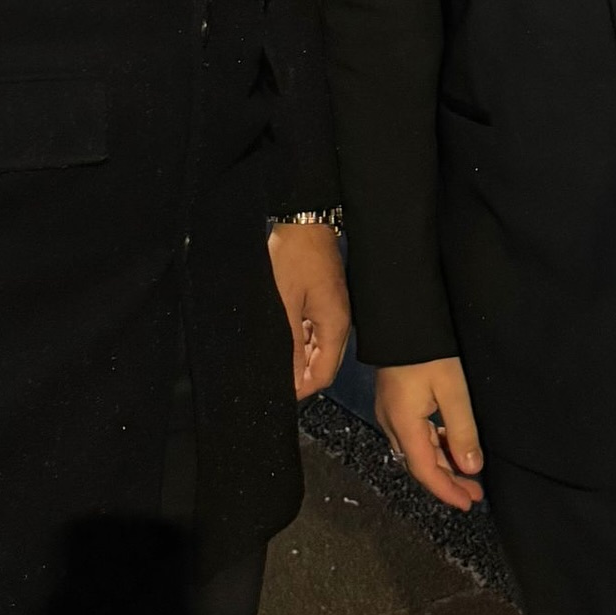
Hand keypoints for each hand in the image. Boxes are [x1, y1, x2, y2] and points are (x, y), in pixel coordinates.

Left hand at [266, 222, 350, 397]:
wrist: (305, 220)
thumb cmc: (294, 258)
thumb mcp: (285, 303)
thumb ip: (290, 344)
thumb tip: (292, 378)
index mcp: (335, 326)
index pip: (324, 375)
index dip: (303, 389)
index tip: (280, 394)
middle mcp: (340, 322)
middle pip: (325, 363)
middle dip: (302, 375)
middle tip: (275, 377)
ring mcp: (335, 310)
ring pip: (320, 348)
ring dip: (300, 357)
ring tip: (276, 357)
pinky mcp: (328, 300)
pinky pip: (317, 330)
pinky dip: (302, 339)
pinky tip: (284, 334)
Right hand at [375, 357, 483, 510]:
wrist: (400, 319)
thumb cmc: (425, 351)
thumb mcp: (452, 390)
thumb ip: (462, 431)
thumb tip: (471, 467)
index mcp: (404, 424)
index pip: (425, 471)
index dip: (447, 491)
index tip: (468, 503)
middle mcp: (391, 423)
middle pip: (419, 464)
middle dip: (447, 481)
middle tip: (473, 492)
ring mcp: (390, 412)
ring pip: (416, 450)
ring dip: (441, 464)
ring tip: (467, 471)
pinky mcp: (393, 402)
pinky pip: (413, 435)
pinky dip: (433, 446)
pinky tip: (448, 442)